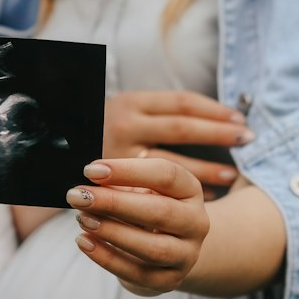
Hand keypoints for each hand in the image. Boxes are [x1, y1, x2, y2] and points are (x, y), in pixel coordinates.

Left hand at [67, 157, 208, 296]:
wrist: (169, 247)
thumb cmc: (146, 206)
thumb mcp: (140, 187)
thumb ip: (120, 182)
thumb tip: (91, 176)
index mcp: (190, 190)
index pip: (166, 174)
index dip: (128, 171)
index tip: (91, 170)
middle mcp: (196, 222)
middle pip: (160, 211)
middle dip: (114, 203)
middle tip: (79, 196)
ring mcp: (186, 254)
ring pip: (153, 248)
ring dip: (112, 232)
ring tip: (82, 219)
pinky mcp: (169, 280)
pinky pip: (137, 274)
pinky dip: (107, 258)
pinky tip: (85, 242)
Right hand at [103, 91, 252, 198]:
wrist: (51, 153)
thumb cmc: (98, 132)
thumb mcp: (122, 114)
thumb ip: (154, 115)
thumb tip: (212, 114)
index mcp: (130, 102)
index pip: (181, 102)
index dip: (213, 108)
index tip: (239, 116)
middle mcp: (126, 124)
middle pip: (183, 127)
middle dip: (218, 132)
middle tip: (247, 136)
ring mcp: (119, 154)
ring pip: (173, 163)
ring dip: (207, 168)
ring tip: (232, 174)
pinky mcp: (114, 185)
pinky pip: (156, 192)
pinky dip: (184, 193)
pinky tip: (205, 196)